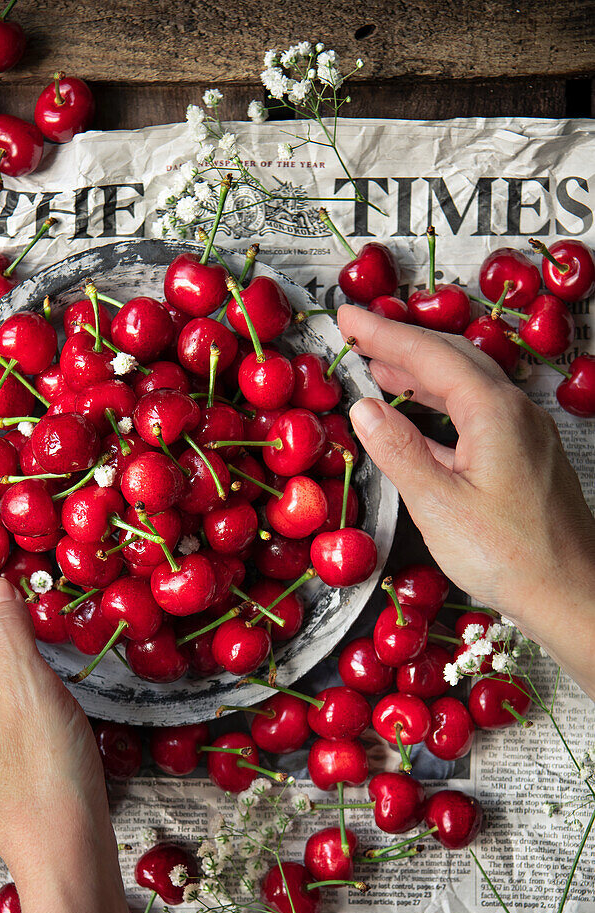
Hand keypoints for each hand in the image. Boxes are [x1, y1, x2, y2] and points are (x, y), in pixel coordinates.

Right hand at [338, 304, 594, 693]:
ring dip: (421, 372)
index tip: (345, 316)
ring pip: (467, 384)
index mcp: (494, 412)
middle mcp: (515, 412)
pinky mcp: (525, 457)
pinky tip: (419, 418)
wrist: (570, 595)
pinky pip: (477, 411)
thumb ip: (399, 451)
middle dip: (403, 343)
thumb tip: (364, 407)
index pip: (430, 355)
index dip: (383, 333)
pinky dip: (441, 403)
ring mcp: (524, 433)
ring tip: (378, 368)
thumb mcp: (438, 505)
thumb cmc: (507, 556)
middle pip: (453, 358)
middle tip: (357, 334)